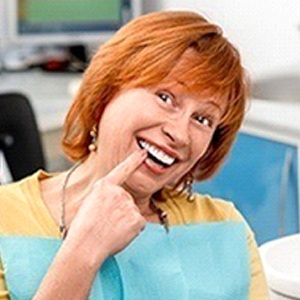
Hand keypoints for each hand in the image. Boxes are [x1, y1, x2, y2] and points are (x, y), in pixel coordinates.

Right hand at [65, 149, 147, 264]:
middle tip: (106, 223)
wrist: (85, 246)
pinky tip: (119, 235)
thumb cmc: (82, 229)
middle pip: (127, 199)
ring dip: (125, 221)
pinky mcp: (137, 219)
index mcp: (104, 186)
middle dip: (120, 210)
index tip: (143, 153)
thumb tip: (116, 203)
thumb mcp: (89, 203)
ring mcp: (129, 205)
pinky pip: (138, 223)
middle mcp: (119, 192)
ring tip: (109, 230)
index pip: (123, 169)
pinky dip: (132, 230)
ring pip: (132, 212)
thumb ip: (105, 197)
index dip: (134, 160)